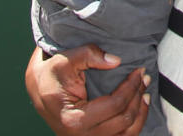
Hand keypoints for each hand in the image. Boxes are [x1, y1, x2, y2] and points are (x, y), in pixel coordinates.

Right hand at [25, 45, 148, 135]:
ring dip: (140, 112)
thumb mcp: (65, 59)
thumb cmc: (51, 74)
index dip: (131, 87)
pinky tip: (138, 108)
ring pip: (125, 135)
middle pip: (123, 120)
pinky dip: (133, 125)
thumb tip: (116, 61)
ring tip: (145, 92)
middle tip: (144, 77)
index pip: (114, 105)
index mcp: (73, 119)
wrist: (38, 90)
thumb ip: (90, 54)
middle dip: (138, 96)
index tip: (139, 70)